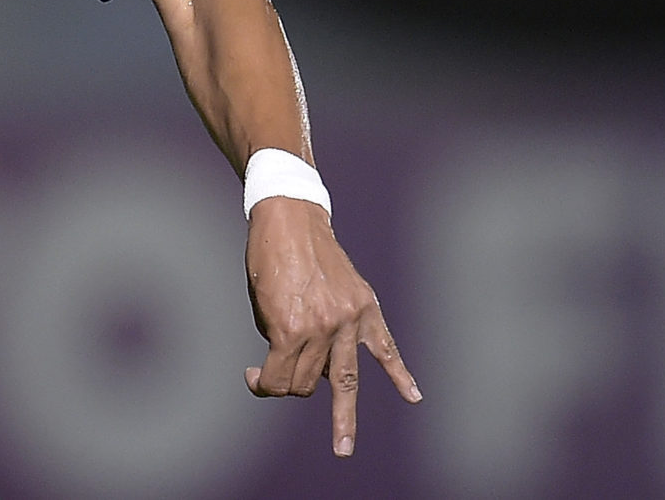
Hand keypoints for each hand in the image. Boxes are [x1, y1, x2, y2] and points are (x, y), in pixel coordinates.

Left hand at [244, 197, 420, 456]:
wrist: (290, 218)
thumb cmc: (266, 259)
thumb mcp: (260, 302)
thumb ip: (278, 338)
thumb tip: (296, 367)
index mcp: (289, 327)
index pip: (278, 379)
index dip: (261, 384)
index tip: (252, 375)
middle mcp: (322, 328)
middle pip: (307, 382)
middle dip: (289, 384)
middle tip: (274, 376)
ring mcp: (348, 319)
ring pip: (345, 380)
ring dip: (343, 417)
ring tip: (343, 446)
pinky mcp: (366, 308)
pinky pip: (385, 348)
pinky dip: (400, 373)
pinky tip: (412, 395)